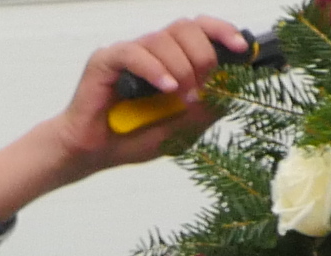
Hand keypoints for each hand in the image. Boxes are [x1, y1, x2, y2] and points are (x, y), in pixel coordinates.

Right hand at [0, 20, 251, 217]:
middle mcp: (151, 50)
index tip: (241, 49)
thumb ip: (205, 110)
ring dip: (179, 66)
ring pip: (162, 38)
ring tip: (179, 95)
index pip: (201, 29)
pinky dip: (154, 69)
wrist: (89, 154)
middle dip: (202, 54)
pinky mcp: (106, 61)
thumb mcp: (180, 131)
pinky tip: (164, 88)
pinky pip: (134, 53)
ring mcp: (129, 53)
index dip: (223, 32)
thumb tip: (234, 91)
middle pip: (186, 27)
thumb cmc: (130, 139)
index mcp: (171, 59)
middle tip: (201, 85)